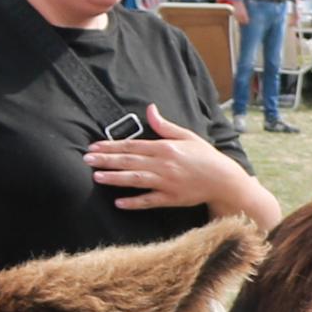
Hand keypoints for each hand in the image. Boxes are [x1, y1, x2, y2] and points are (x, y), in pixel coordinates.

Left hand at [86, 106, 250, 212]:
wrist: (224, 180)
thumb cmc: (205, 156)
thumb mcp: (187, 136)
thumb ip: (165, 125)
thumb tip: (150, 109)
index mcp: (166, 147)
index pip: (132, 146)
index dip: (111, 146)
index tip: (94, 147)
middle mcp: (164, 164)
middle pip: (130, 161)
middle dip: (106, 160)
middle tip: (86, 159)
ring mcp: (167, 182)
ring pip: (136, 179)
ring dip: (115, 178)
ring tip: (97, 177)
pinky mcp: (172, 198)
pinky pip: (150, 200)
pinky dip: (134, 202)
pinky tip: (119, 203)